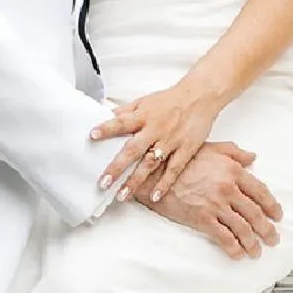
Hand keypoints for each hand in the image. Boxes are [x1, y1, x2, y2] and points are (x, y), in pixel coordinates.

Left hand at [91, 84, 219, 203]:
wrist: (200, 96)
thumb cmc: (170, 99)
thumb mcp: (146, 100)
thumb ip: (127, 110)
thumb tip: (107, 114)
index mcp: (144, 116)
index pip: (121, 122)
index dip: (107, 128)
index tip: (92, 135)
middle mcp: (155, 129)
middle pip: (133, 149)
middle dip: (117, 167)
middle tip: (103, 182)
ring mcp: (170, 141)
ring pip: (150, 163)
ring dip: (136, 180)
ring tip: (123, 195)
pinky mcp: (185, 150)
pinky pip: (173, 169)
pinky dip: (164, 183)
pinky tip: (155, 196)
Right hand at [143, 142, 282, 259]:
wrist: (156, 173)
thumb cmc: (182, 159)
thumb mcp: (210, 148)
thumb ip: (234, 152)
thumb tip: (252, 157)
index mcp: (232, 170)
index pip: (260, 191)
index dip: (272, 206)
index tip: (277, 215)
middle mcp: (228, 188)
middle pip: (255, 213)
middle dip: (267, 230)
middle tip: (272, 238)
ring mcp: (216, 204)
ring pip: (242, 228)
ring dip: (253, 243)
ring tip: (257, 251)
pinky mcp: (203, 219)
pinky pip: (224, 237)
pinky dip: (233, 248)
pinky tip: (238, 254)